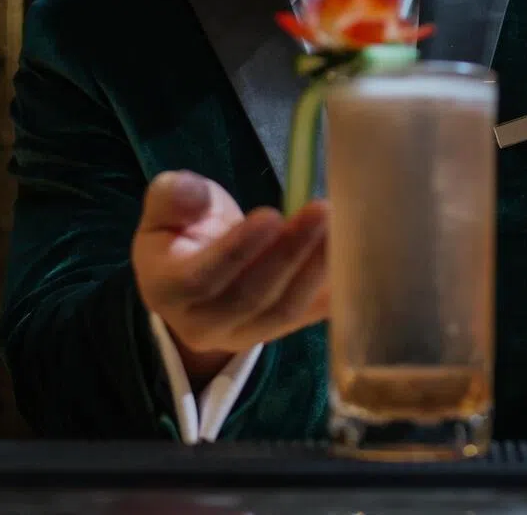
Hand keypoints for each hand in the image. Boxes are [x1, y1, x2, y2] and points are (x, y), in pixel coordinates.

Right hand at [132, 171, 327, 385]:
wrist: (196, 275)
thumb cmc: (183, 233)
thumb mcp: (165, 210)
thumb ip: (173, 197)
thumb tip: (191, 191)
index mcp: (167, 290)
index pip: (202, 278)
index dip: (237, 251)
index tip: (271, 216)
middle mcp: (204, 324)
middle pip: (251, 297)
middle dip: (290, 254)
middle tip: (321, 211)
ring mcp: (246, 334)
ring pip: (286, 311)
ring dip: (318, 269)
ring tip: (343, 227)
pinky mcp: (281, 331)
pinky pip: (312, 316)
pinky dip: (338, 292)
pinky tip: (361, 262)